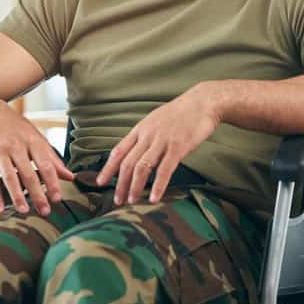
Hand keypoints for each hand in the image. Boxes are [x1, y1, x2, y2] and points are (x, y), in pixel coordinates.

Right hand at [0, 96, 73, 215]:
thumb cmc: (13, 125)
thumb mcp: (35, 136)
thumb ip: (52, 158)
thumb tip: (70, 176)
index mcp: (32, 141)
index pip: (46, 164)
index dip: (52, 182)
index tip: (57, 198)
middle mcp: (16, 146)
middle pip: (28, 173)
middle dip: (37, 194)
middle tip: (45, 210)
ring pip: (9, 177)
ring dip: (16, 195)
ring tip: (24, 210)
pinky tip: (0, 207)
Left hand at [95, 84, 220, 203]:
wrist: (203, 102)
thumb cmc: (181, 113)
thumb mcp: (155, 121)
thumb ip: (145, 136)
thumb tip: (136, 151)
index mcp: (140, 130)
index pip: (118, 151)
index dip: (108, 168)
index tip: (100, 182)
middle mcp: (147, 136)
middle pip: (127, 163)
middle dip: (120, 184)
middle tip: (117, 200)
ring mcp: (162, 141)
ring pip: (142, 168)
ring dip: (135, 187)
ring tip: (132, 201)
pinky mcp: (178, 147)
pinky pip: (165, 169)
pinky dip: (158, 185)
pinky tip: (154, 197)